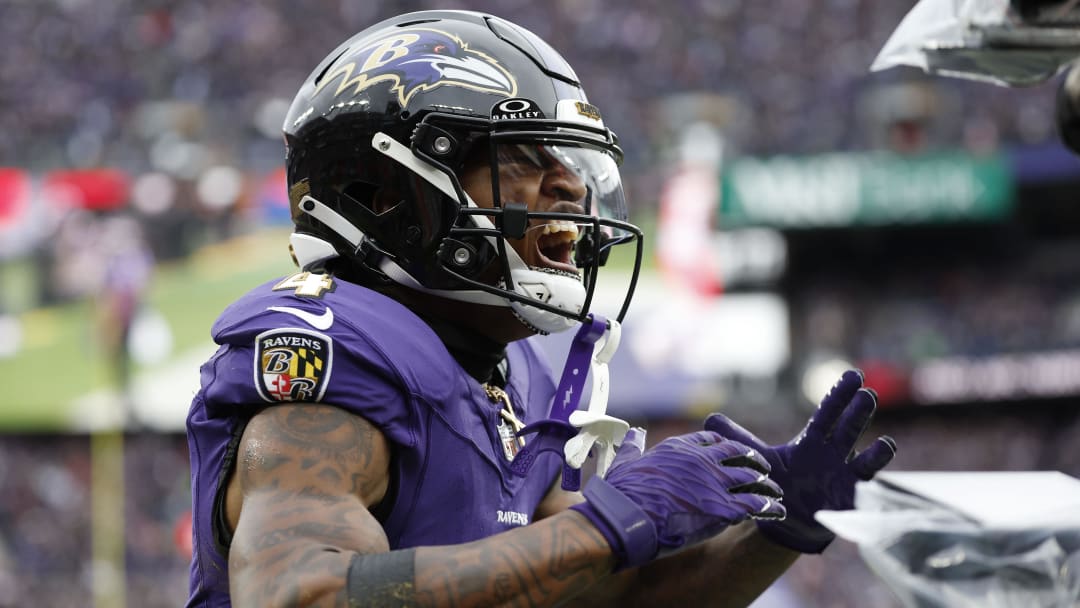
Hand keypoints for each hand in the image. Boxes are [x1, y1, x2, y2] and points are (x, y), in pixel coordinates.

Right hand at [571, 427, 785, 569]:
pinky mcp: (722, 508)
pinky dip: (768, 507)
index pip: (710, 439)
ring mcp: (713, 483)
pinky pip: (754, 504)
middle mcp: (700, 461)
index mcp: (679, 449)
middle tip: (762, 466)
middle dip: (752, 459)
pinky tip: (776, 511)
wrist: (625, 518)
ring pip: (750, 476)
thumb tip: (634, 432)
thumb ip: (634, 446)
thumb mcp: (625, 462)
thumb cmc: (621, 494)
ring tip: (775, 490)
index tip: (731, 449)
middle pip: (736, 453)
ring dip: (765, 484)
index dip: (724, 444)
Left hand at [704, 369, 896, 552]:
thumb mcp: (757, 460)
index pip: (827, 414)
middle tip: (867, 394)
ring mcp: (846, 478)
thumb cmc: (778, 483)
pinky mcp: (850, 501)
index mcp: (813, 442)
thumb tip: (708, 419)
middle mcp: (834, 455)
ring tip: (885, 445)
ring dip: (876, 450)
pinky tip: (881, 481)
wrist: (787, 521)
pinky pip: (867, 492)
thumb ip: (736, 439)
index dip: (839, 396)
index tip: (853, 375)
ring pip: (866, 460)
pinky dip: (875, 486)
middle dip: (858, 412)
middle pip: (848, 429)